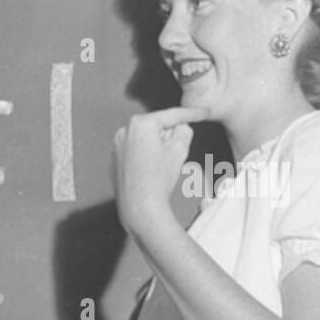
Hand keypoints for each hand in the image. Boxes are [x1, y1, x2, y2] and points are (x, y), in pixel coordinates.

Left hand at [112, 106, 208, 235]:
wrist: (140, 207)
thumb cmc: (160, 178)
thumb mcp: (180, 149)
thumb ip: (184, 129)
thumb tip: (179, 126)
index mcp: (140, 124)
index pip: (171, 115)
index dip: (192, 114)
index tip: (204, 112)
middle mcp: (124, 131)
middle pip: (157, 127)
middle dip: (169, 136)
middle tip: (173, 156)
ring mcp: (117, 146)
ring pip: (147, 140)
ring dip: (158, 146)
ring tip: (160, 168)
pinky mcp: (115, 160)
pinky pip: (136, 153)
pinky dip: (146, 157)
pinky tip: (149, 174)